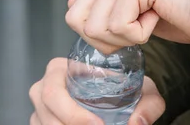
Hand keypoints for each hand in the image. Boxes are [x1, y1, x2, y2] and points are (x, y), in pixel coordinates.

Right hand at [29, 58, 164, 124]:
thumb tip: (137, 123)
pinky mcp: (41, 122)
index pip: (54, 91)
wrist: (124, 96)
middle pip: (45, 113)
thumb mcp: (145, 92)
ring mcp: (40, 109)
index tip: (98, 124)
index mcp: (60, 69)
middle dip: (69, 124)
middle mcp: (43, 88)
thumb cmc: (129, 87)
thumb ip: (149, 105)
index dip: (72, 113)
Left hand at [65, 0, 189, 53]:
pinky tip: (158, 15)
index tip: (133, 26)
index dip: (100, 35)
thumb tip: (70, 4)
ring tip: (152, 17)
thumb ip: (105, 7)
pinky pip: (119, 27)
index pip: (74, 14)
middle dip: (109, 39)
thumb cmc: (180, 15)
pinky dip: (140, 34)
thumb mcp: (135, 14)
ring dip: (127, 36)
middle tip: (140, 26)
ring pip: (96, 28)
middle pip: (78, 22)